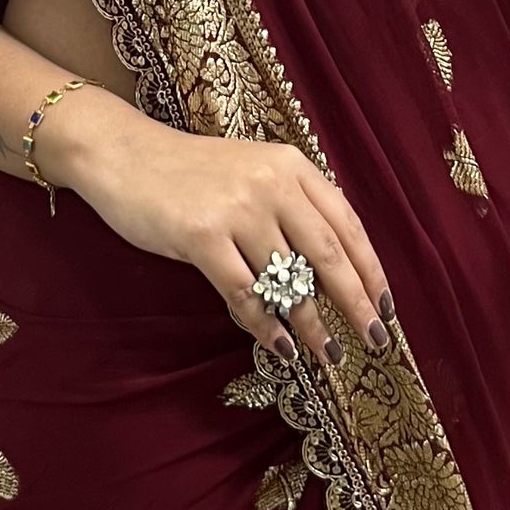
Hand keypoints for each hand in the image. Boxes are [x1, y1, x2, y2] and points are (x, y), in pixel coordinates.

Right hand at [31, 88, 392, 366]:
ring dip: (313, 325)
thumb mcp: (251, 172)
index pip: (347, 223)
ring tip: (328, 355)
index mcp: (291, 166)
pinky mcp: (201, 235)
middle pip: (329, 255)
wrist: (123, 154)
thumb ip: (291, 206)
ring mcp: (237, 209)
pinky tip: (280, 347)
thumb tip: (332, 268)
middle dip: (357, 305)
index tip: (385, 307)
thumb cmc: (188, 172)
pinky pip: (245, 293)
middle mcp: (271, 183)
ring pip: (289, 281)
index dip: (371, 269)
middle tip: (375, 342)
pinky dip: (266, 326)